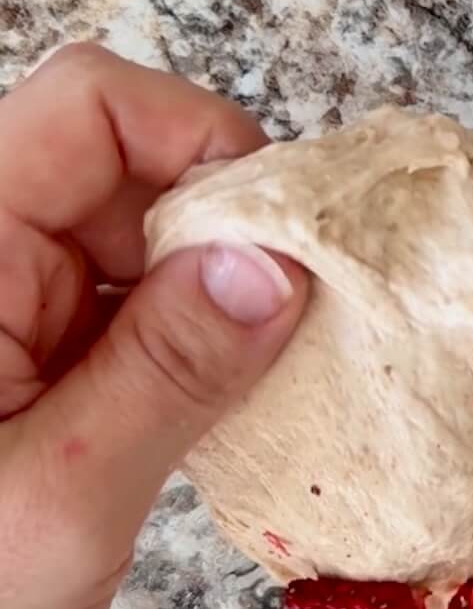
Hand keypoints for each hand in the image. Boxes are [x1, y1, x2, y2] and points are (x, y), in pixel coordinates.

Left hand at [0, 45, 308, 608]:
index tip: (291, 237)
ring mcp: (11, 320)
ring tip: (278, 378)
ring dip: (220, 300)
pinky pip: (135, 323)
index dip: (200, 139)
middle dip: (225, 230)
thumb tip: (274, 268)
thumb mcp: (65, 498)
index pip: (89, 110)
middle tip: (306, 323)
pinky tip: (234, 410)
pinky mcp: (38, 373)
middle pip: (124, 168)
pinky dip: (197, 354)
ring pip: (139, 247)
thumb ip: (168, 374)